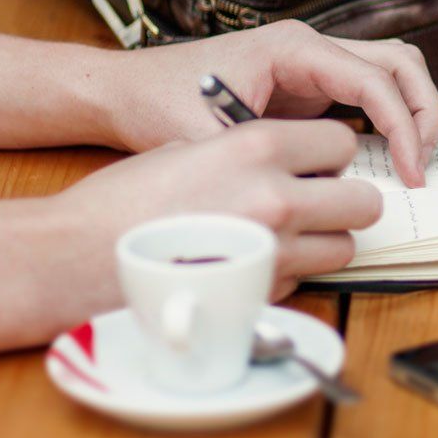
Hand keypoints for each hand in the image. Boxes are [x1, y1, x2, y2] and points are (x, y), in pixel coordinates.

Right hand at [39, 119, 380, 319]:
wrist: (74, 257)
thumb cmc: (121, 201)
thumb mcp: (186, 148)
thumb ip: (245, 154)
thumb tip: (286, 163)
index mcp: (256, 146)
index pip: (342, 142)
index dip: (332, 155)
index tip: (317, 164)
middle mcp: (276, 196)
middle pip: (363, 201)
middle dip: (345, 202)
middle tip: (319, 203)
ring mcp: (273, 250)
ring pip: (344, 247)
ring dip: (325, 242)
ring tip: (286, 237)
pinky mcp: (261, 295)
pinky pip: (306, 280)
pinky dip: (291, 273)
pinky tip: (252, 263)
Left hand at [93, 20, 437, 186]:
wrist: (126, 90)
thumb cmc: (159, 103)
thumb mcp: (208, 140)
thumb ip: (262, 163)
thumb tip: (317, 196)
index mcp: (293, 47)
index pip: (375, 80)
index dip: (403, 128)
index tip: (410, 173)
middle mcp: (311, 46)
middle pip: (401, 62)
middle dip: (423, 112)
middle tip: (423, 165)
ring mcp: (313, 63)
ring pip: (393, 71)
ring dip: (413, 112)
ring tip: (413, 162)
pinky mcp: (310, 85)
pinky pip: (369, 93)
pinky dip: (389, 120)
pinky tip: (384, 161)